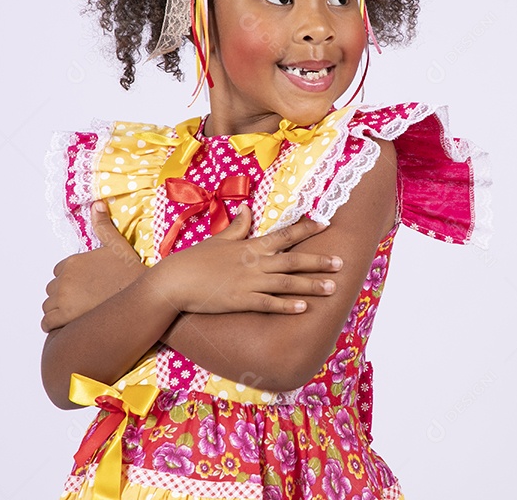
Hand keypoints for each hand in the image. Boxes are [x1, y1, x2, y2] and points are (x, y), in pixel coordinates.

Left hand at [41, 201, 143, 332]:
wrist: (142, 296)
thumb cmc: (131, 272)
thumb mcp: (117, 246)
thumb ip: (102, 226)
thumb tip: (96, 204)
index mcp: (72, 262)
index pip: (58, 273)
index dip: (70, 280)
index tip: (84, 287)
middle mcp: (64, 279)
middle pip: (52, 289)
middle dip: (63, 296)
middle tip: (82, 302)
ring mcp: (63, 298)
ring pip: (48, 306)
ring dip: (57, 311)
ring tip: (77, 314)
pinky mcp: (65, 317)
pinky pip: (47, 322)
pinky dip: (53, 324)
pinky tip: (67, 324)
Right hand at [153, 203, 342, 314]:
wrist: (174, 282)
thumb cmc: (194, 260)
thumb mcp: (218, 239)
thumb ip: (238, 227)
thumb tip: (248, 209)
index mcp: (250, 246)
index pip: (285, 235)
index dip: (306, 229)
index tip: (325, 224)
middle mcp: (254, 263)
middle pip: (293, 261)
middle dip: (319, 262)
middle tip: (342, 263)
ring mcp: (249, 283)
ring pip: (287, 283)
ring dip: (311, 285)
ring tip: (332, 288)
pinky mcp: (241, 301)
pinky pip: (269, 303)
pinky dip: (287, 306)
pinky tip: (304, 308)